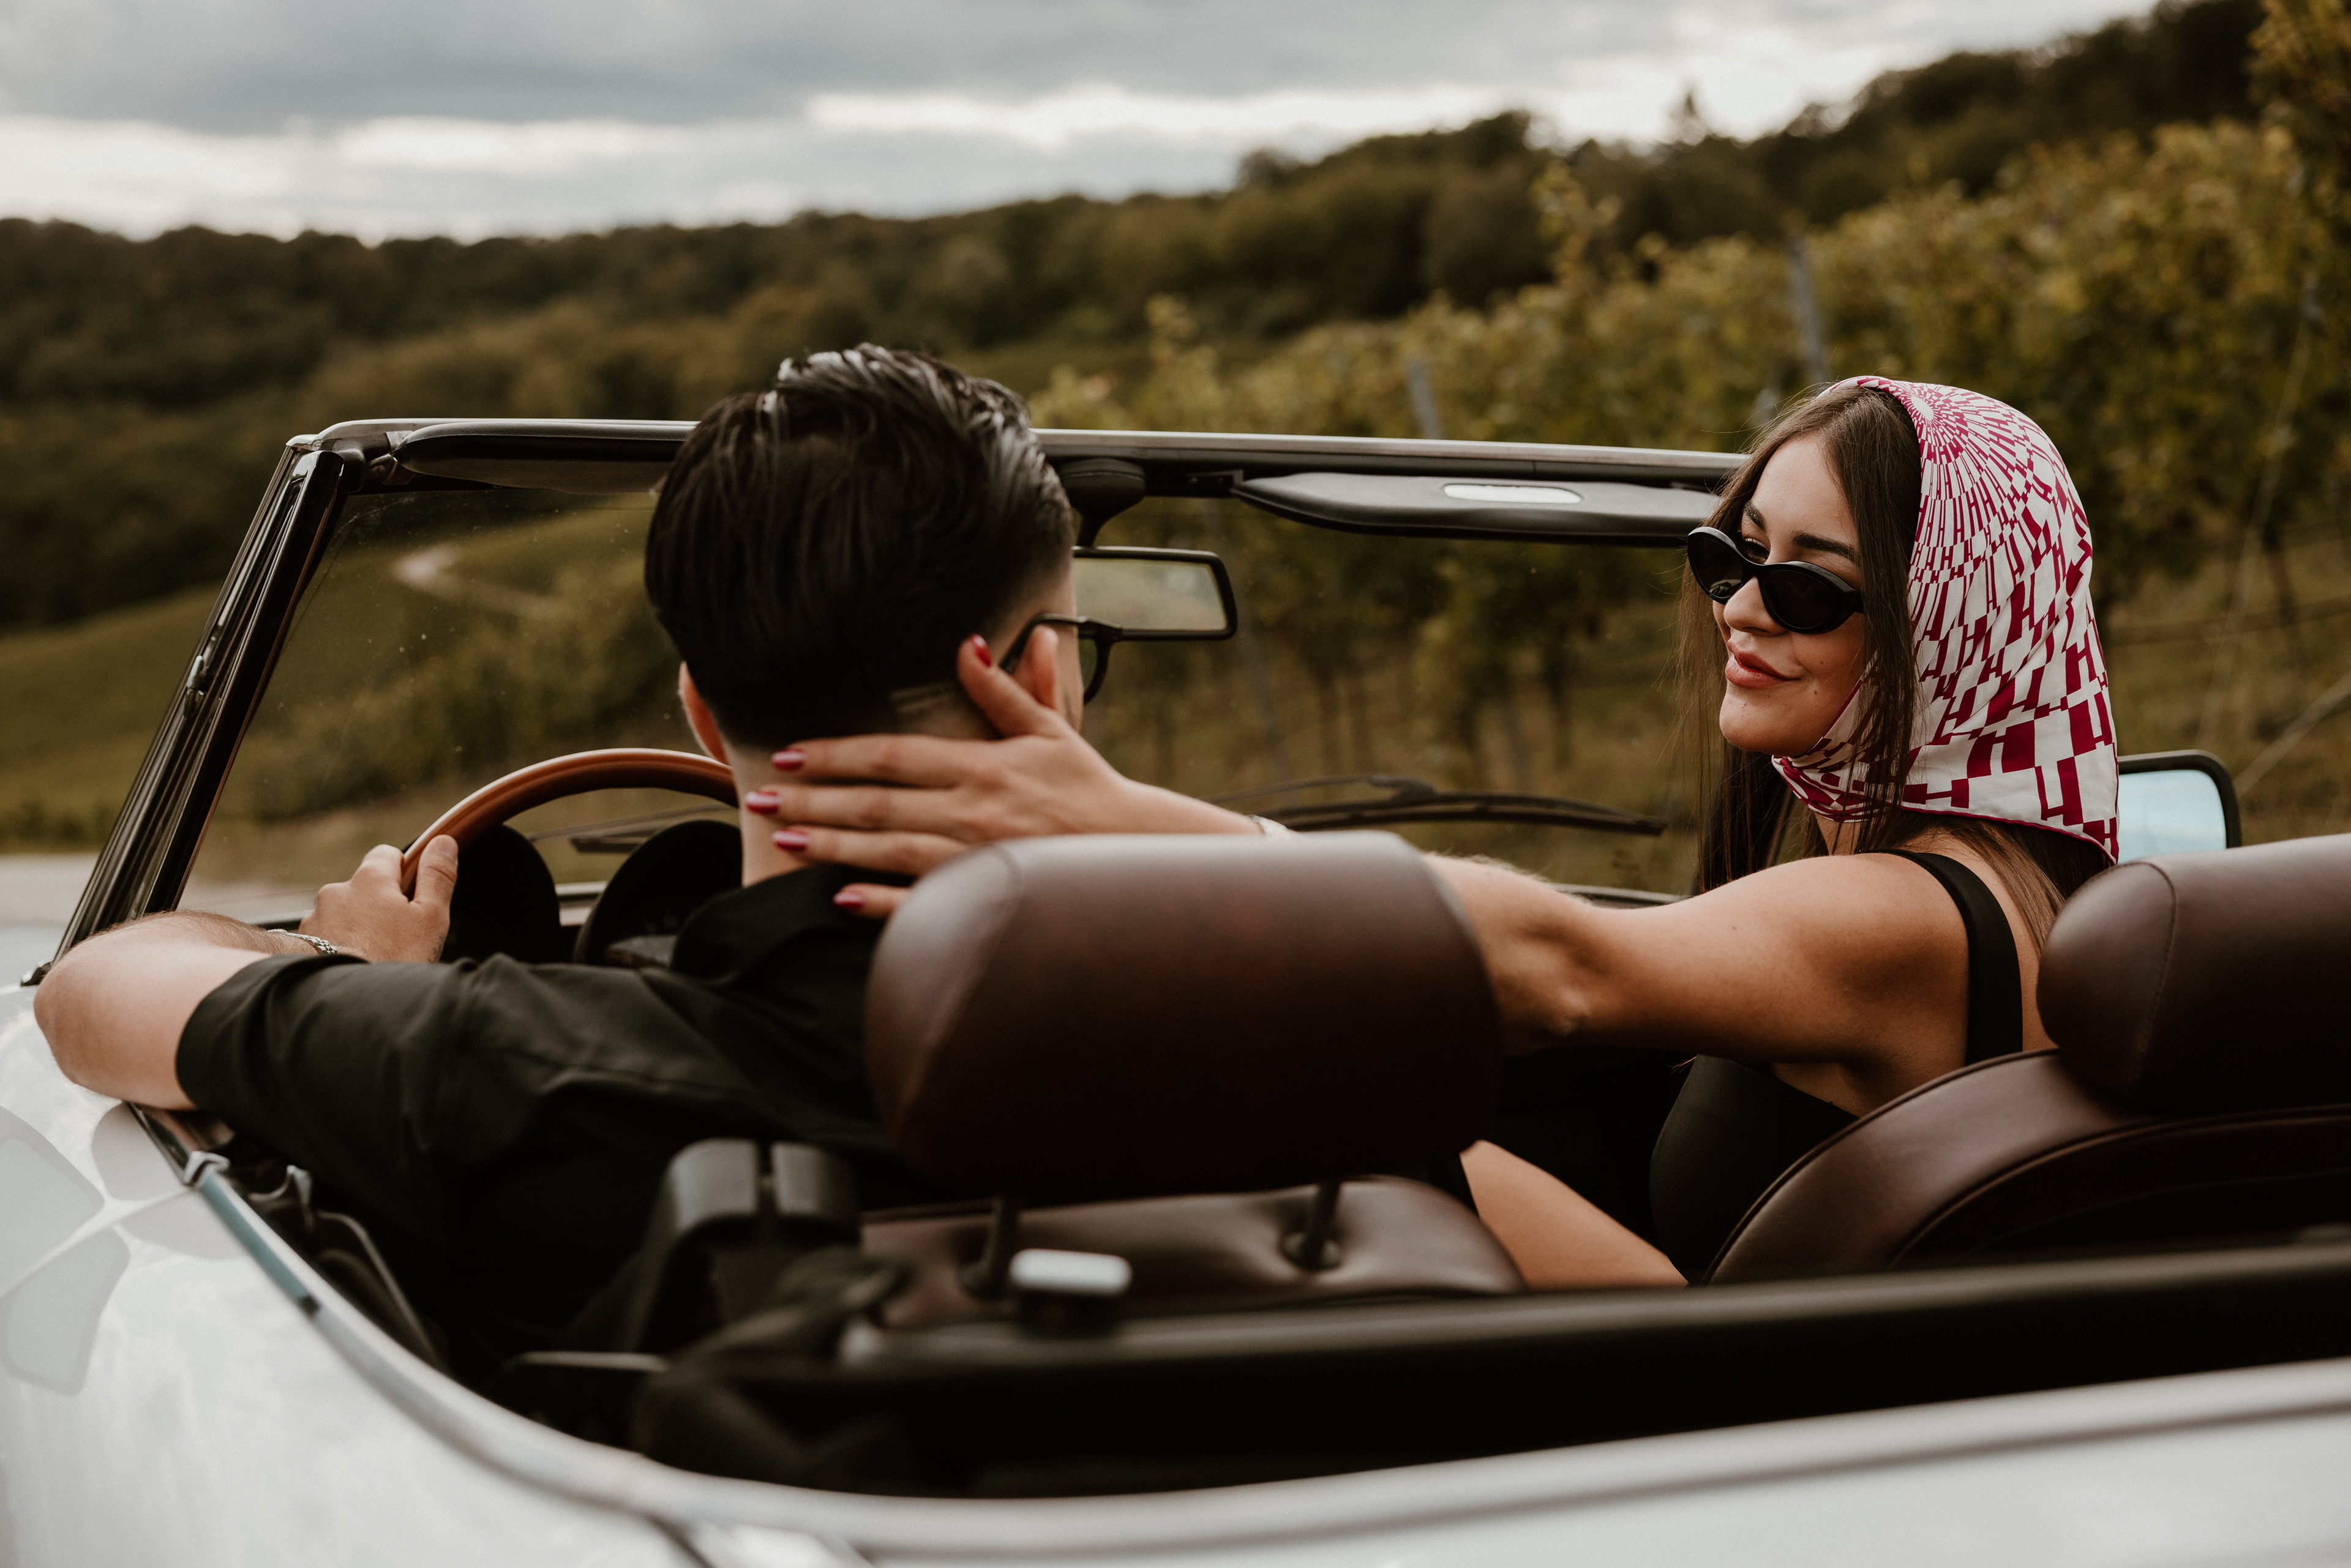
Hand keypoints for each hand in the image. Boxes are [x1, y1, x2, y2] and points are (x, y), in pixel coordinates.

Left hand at [304, 837, 458, 960]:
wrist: (345, 1003)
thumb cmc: (393, 959)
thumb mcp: (430, 917)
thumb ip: (437, 876)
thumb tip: (443, 842)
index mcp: (370, 879)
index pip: (387, 854)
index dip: (404, 871)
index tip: (414, 896)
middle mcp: (336, 891)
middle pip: (364, 887)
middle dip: (379, 904)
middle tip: (399, 934)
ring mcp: (316, 918)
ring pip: (344, 913)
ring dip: (356, 926)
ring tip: (374, 956)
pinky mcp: (301, 944)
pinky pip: (325, 937)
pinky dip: (337, 946)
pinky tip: (353, 965)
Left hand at [763, 634, 1255, 917]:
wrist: (1137, 851)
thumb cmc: (1090, 789)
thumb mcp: (1049, 730)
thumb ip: (1002, 689)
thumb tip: (968, 643)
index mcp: (982, 764)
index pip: (892, 754)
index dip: (835, 752)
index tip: (789, 751)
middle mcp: (972, 809)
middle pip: (876, 802)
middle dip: (812, 798)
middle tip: (759, 797)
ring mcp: (975, 855)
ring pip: (888, 849)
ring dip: (831, 845)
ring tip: (783, 840)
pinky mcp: (985, 893)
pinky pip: (924, 900)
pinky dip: (882, 901)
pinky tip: (840, 898)